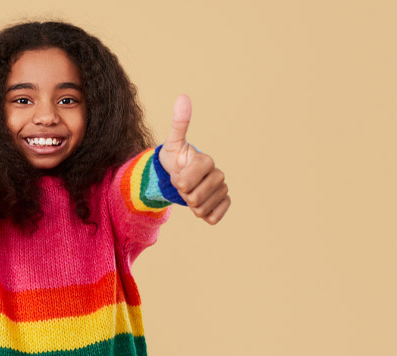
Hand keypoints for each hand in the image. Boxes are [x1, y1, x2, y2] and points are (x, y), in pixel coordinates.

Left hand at [158, 95, 230, 224]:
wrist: (179, 175)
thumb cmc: (175, 158)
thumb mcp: (172, 143)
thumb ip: (179, 123)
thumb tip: (183, 96)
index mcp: (207, 161)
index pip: (185, 183)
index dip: (176, 181)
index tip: (177, 173)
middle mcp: (219, 175)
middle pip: (193, 199)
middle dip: (182, 194)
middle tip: (182, 184)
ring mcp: (222, 190)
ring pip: (201, 210)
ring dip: (190, 204)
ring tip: (190, 192)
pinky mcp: (224, 204)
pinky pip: (213, 218)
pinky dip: (203, 214)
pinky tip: (200, 203)